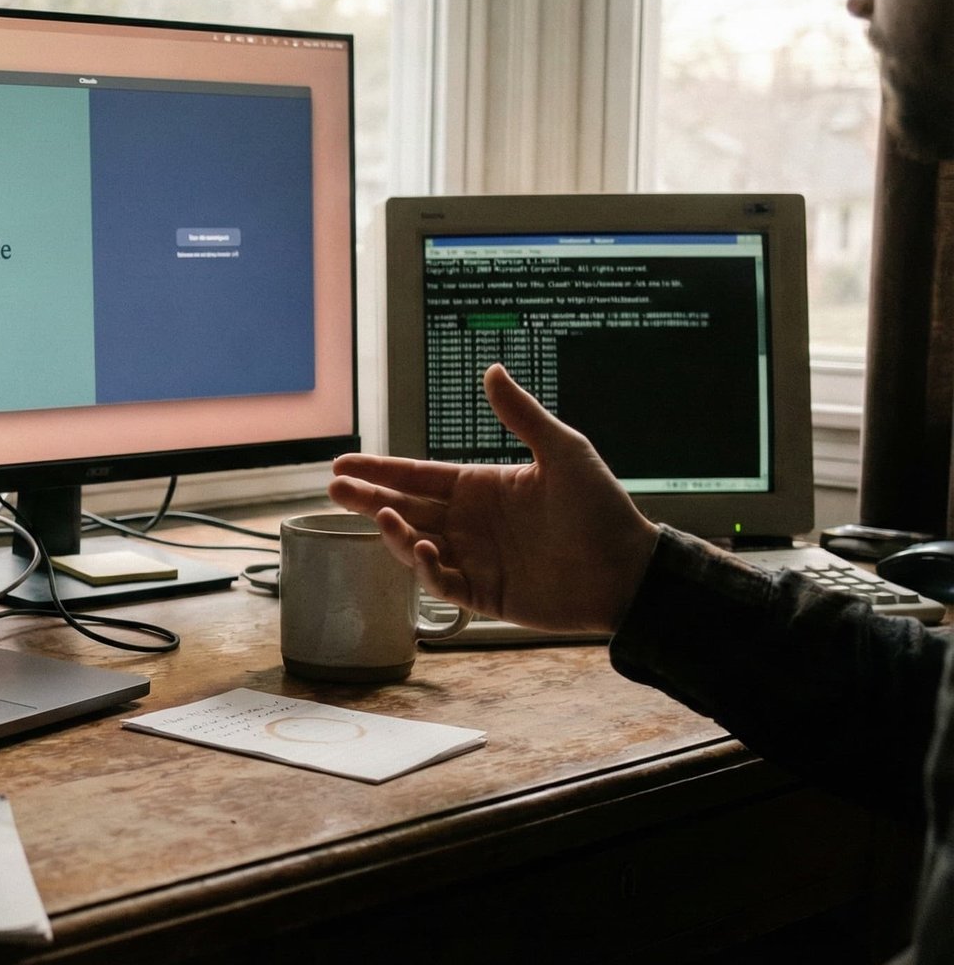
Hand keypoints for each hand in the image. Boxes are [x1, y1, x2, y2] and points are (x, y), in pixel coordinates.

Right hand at [327, 364, 659, 634]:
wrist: (629, 571)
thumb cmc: (601, 508)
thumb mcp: (564, 452)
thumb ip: (521, 415)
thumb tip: (492, 369)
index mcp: (480, 487)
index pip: (417, 476)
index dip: (379, 470)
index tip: (342, 464)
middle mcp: (470, 523)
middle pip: (404, 508)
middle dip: (366, 499)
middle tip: (334, 490)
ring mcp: (474, 559)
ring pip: (414, 545)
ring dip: (393, 532)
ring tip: (381, 516)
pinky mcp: (484, 595)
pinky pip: (443, 583)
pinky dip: (427, 569)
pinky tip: (424, 549)